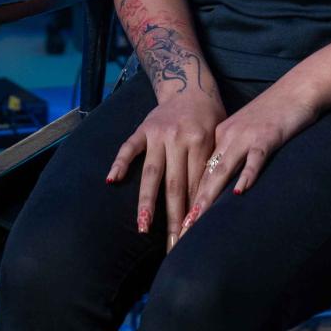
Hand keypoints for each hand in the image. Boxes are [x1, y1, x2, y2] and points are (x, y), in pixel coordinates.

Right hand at [106, 90, 223, 250]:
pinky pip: (129, 147)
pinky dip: (120, 163)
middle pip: (175, 186)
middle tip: (173, 246)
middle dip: (174, 219)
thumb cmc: (210, 116)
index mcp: (200, 143)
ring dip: (146, 202)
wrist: (189, 84)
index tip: (193, 238)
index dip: (194, 213)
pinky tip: (112, 180)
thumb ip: (212, 164)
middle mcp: (178, 139)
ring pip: (151, 173)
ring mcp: (157, 134)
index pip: (197, 186)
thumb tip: (210, 203)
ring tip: (143, 227)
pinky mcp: (142, 129)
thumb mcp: (219, 137)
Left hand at [178, 79, 318, 238]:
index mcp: (219, 137)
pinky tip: (239, 192)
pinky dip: (247, 176)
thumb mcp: (245, 133)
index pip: (198, 173)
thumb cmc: (272, 114)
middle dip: (192, 205)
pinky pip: (255, 159)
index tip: (178, 224)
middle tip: (181, 231)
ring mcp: (246, 136)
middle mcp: (227, 137)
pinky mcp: (267, 137)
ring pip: (222, 169)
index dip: (187, 200)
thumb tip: (223, 185)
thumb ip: (234, 155)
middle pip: (204, 175)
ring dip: (208, 196)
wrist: (295, 89)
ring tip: (197, 219)